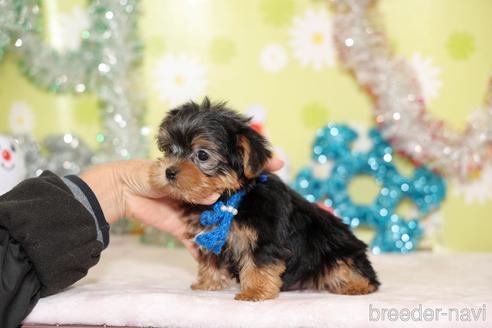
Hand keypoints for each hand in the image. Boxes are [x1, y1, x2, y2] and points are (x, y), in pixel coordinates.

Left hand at [81, 157, 283, 258]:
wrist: (121, 191)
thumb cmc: (145, 173)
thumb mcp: (170, 171)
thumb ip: (193, 182)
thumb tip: (214, 195)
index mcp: (204, 171)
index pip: (235, 168)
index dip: (257, 164)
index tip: (278, 163)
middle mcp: (206, 190)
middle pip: (235, 195)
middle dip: (253, 198)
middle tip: (272, 202)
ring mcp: (199, 210)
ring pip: (223, 218)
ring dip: (236, 227)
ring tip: (254, 235)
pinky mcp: (187, 228)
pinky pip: (203, 241)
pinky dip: (211, 250)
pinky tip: (225, 260)